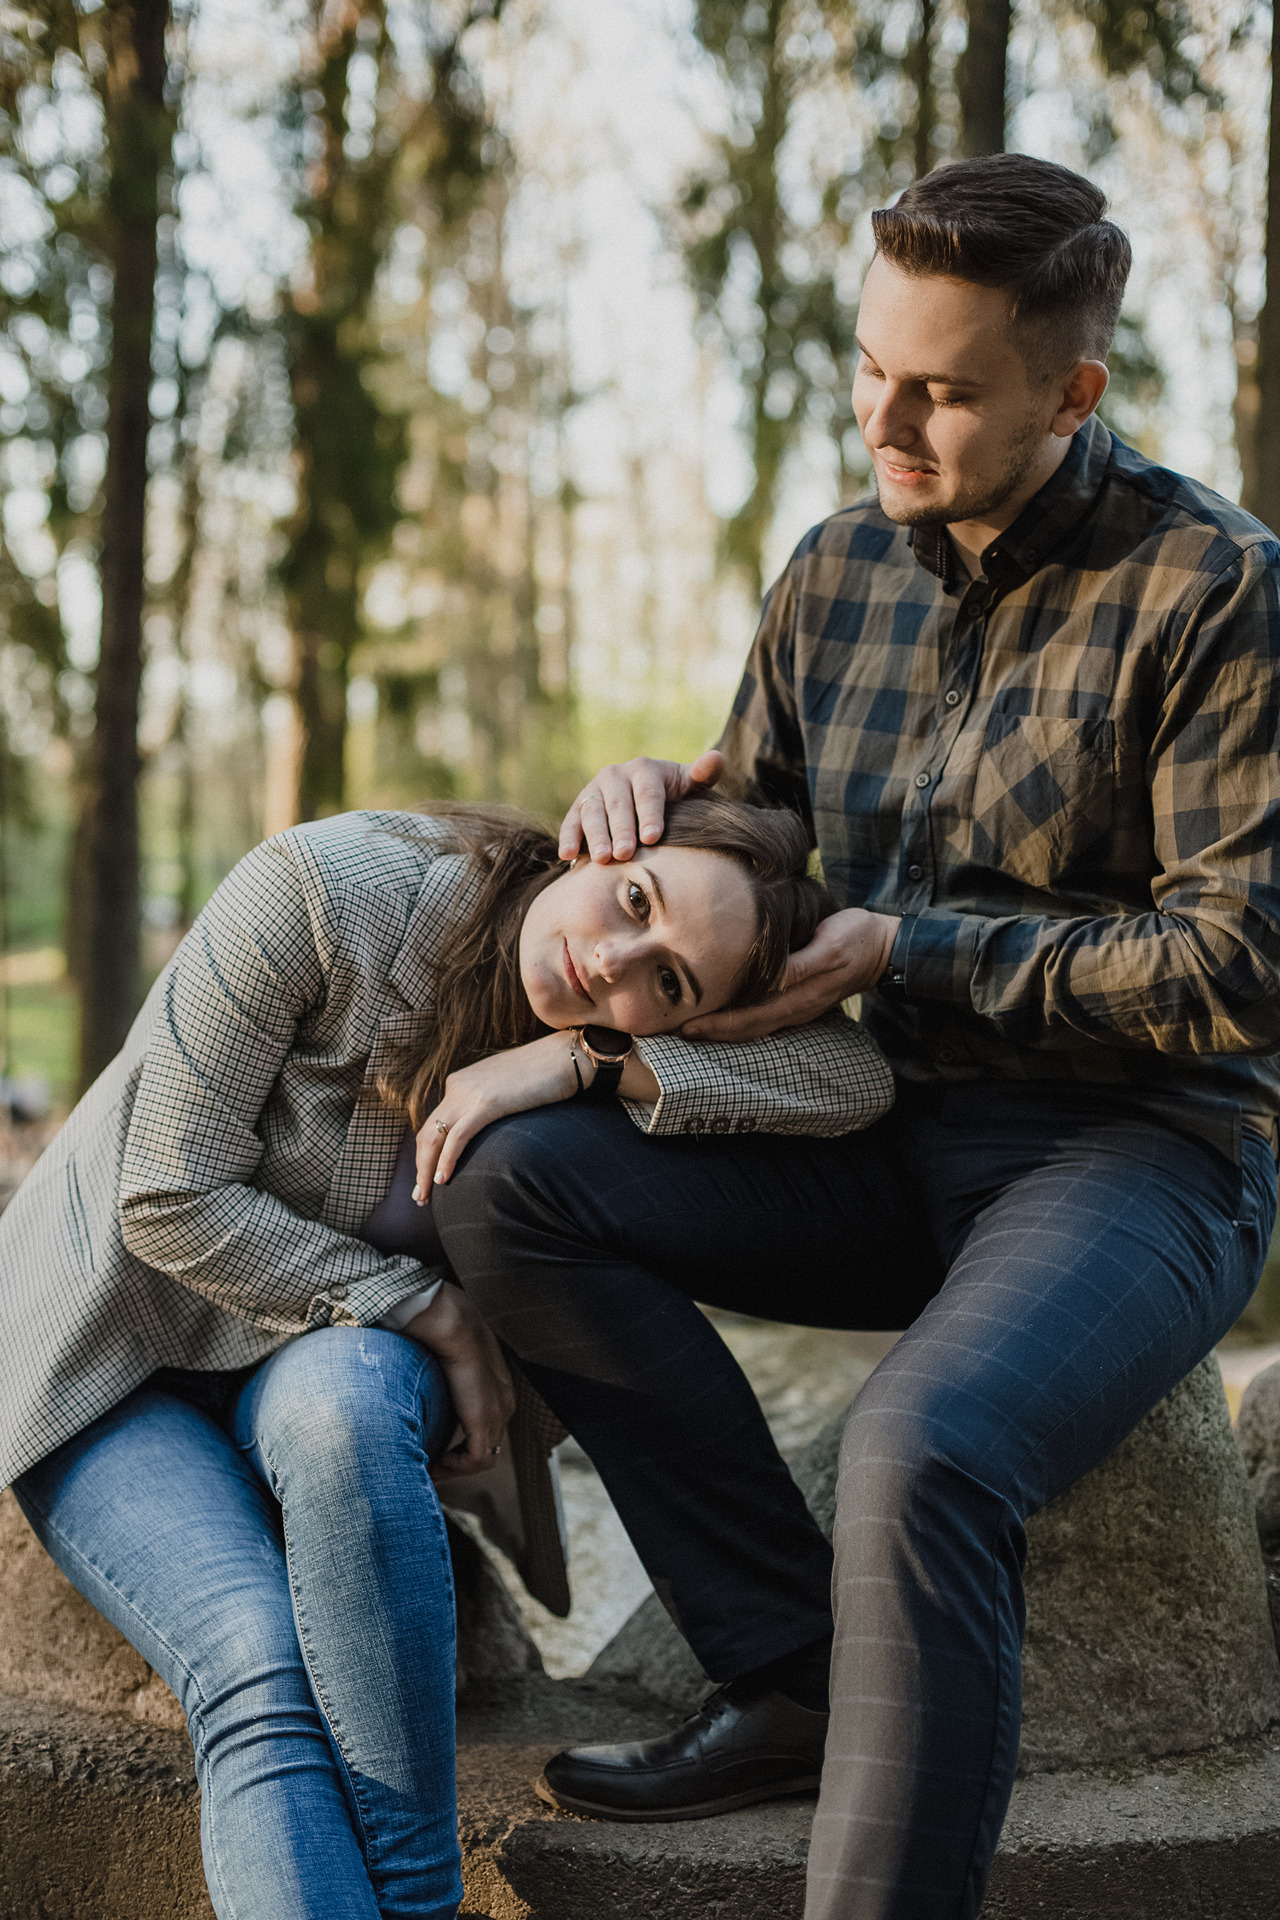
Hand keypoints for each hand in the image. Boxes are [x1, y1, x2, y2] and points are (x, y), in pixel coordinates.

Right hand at [402, 1280, 515, 1479]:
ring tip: (428, 1466)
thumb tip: (409, 1385)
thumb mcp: (443, 1358)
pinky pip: (477, 1460)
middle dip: (456, 1458)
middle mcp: (504, 1403)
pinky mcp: (486, 1422)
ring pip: (481, 1457)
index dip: (460, 1441)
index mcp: (499, 1387)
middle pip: (485, 1445)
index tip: (435, 1448)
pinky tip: (434, 1462)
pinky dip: (455, 1467)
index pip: (486, 1425)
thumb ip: (437, 1375)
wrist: (451, 1326)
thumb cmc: (441, 1333)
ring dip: (454, 1466)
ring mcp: (499, 1414)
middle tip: (429, 1463)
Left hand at [413, 1030, 580, 1199]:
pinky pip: (458, 1136)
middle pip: (428, 1134)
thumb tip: (484, 1128)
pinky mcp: (488, 1103)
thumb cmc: (543, 1074)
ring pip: (435, 1137)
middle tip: (422, 1197)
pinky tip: (443, 1179)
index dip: (428, 1154)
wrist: (564, 1056)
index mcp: (460, 1083)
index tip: (429, 1178)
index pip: (434, 1124)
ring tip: (426, 1196)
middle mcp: (458, 1087)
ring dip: (426, 1171)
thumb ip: (488, 1105)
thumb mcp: (504, 1089)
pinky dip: (447, 1159)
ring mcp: (471, 1094)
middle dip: (420, 1167)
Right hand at [558, 749, 725, 863]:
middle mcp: (615, 775)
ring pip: (592, 813)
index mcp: (644, 769)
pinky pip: (571, 821)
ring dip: (596, 836)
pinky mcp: (578, 808)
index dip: (649, 815)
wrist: (647, 802)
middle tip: (625, 854)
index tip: (653, 838)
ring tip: (603, 859)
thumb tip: (716, 758)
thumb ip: (703, 774)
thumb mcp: (690, 785)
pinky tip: (568, 855)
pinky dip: (569, 837)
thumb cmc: (675, 797)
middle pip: (618, 804)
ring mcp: (594, 791)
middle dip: (621, 830)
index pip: (647, 793)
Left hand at [681, 909, 900, 1040]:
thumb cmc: (855, 938)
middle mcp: (796, 1007)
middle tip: (677, 1031)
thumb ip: (799, 965)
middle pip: (746, 1028)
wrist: (884, 947)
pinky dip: (740, 1022)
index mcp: (799, 995)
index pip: (750, 1018)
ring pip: (754, 1027)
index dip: (718, 1024)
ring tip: (692, 1029)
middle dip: (711, 1032)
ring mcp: (799, 1007)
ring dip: (723, 1030)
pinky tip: (724, 1019)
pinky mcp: (801, 1001)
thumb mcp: (829, 946)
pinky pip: (765, 1018)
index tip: (688, 1026)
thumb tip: (771, 978)